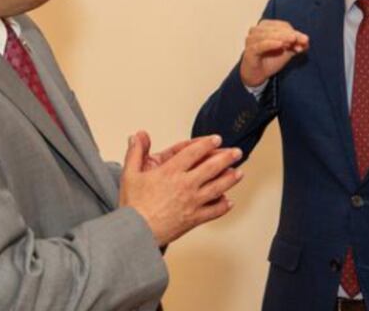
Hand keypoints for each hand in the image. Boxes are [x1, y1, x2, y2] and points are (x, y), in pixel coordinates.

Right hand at [119, 131, 243, 245]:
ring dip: (230, 179)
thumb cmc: (133, 206)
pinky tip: (228, 202)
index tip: (216, 139)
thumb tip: (138, 136)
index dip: (207, 143)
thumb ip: (135, 152)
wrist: (136, 233)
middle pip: (212, 167)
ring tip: (239, 173)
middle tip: (237, 152)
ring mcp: (192, 202)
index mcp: (170, 172)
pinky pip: (214, 211)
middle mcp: (185, 185)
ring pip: (218, 188)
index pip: (194, 152)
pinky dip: (223, 206)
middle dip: (227, 157)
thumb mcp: (129, 174)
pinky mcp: (194, 218)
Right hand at [239, 20, 309, 86]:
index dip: (295, 32)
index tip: (305, 41)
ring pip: (269, 35)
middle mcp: (257, 30)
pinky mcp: (250, 50)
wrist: (258, 75)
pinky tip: (280, 44)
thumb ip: (296, 44)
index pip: (283, 26)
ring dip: (283, 38)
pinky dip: (271, 43)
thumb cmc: (271, 59)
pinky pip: (261, 45)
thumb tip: (306, 40)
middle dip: (291, 35)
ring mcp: (252, 39)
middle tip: (302, 42)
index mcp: (266, 26)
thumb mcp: (287, 51)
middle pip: (277, 29)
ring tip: (293, 42)